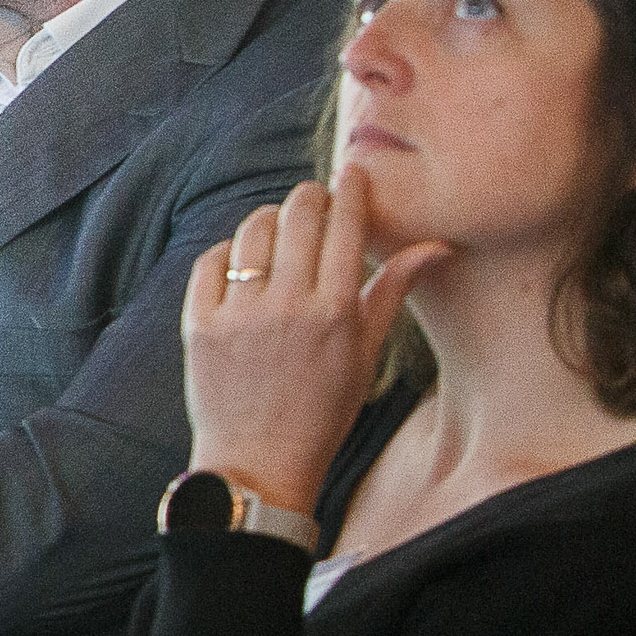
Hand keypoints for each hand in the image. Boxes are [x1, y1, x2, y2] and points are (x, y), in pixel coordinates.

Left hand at [181, 169, 450, 518]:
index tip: (351, 175)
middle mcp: (287, 306)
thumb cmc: (323, 409)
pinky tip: (241, 260)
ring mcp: (238, 314)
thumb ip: (392, 291)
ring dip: (268, 220)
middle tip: (315, 196)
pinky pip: (210, 262)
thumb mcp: (366, 353)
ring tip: (280, 227)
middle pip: (297, 217)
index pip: (345, 226)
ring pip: (252, 233)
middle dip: (309, 196)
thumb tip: (436, 246)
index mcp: (335, 311)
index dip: (350, 191)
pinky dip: (226, 251)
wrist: (260, 460)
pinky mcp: (199, 324)